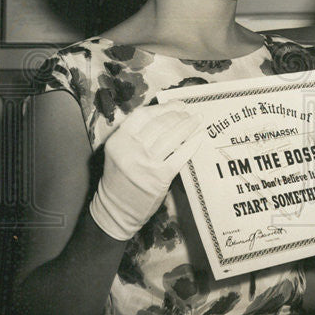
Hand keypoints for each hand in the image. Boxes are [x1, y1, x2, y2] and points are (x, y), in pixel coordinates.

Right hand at [90, 101, 203, 240]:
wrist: (115, 211)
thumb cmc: (119, 179)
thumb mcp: (118, 152)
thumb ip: (134, 135)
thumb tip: (163, 115)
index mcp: (118, 140)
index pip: (143, 115)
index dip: (162, 107)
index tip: (176, 104)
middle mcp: (131, 149)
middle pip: (160, 124)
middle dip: (178, 115)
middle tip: (188, 113)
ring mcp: (146, 163)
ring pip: (172, 136)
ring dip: (188, 125)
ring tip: (197, 120)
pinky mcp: (160, 177)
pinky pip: (180, 155)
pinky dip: (192, 144)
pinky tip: (199, 137)